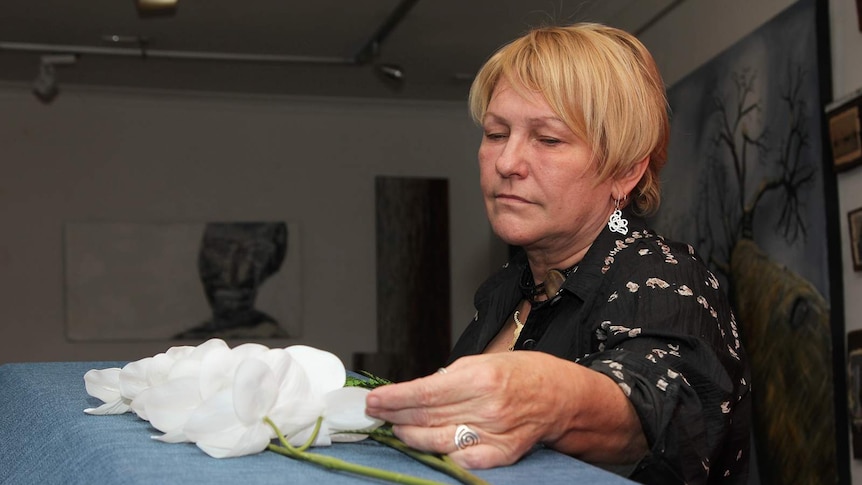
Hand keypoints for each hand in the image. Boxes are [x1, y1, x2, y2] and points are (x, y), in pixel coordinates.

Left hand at [365, 352, 644, 468]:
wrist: (563, 396)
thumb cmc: (524, 372)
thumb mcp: (485, 360)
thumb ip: (450, 377)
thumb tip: (415, 392)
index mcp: (480, 377)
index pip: (422, 392)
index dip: (393, 398)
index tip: (374, 400)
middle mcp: (486, 408)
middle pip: (425, 418)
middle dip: (395, 416)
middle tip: (377, 413)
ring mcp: (494, 434)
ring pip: (437, 441)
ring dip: (410, 436)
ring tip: (397, 428)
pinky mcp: (501, 454)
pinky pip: (461, 459)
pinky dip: (440, 453)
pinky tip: (427, 445)